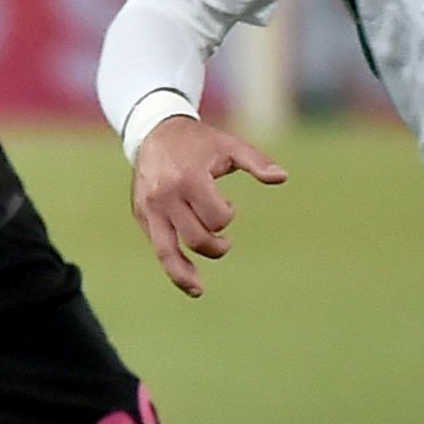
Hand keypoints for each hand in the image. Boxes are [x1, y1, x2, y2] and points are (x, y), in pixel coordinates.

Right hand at [129, 114, 286, 296]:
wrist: (154, 131)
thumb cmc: (198, 142)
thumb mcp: (229, 145)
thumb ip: (256, 161)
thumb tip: (282, 177)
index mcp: (189, 179)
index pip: (215, 217)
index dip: (227, 216)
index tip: (229, 206)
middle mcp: (166, 196)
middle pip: (196, 238)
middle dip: (215, 246)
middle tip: (224, 243)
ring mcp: (150, 208)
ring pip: (167, 252)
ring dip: (184, 274)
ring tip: (198, 291)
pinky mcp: (141, 214)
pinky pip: (157, 246)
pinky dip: (171, 265)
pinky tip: (185, 280)